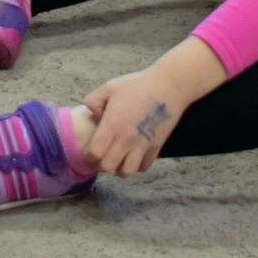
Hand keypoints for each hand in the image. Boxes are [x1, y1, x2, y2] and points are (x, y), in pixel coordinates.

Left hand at [81, 52, 207, 176]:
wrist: (168, 87)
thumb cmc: (137, 85)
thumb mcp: (108, 87)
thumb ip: (93, 101)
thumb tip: (93, 117)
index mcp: (112, 125)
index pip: (95, 153)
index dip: (89, 154)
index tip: (90, 149)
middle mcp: (127, 139)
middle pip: (108, 167)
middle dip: (101, 164)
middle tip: (101, 155)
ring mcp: (143, 145)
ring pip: (127, 172)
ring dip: (119, 168)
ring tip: (117, 158)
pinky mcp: (156, 147)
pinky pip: (144, 166)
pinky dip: (136, 165)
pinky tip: (133, 155)